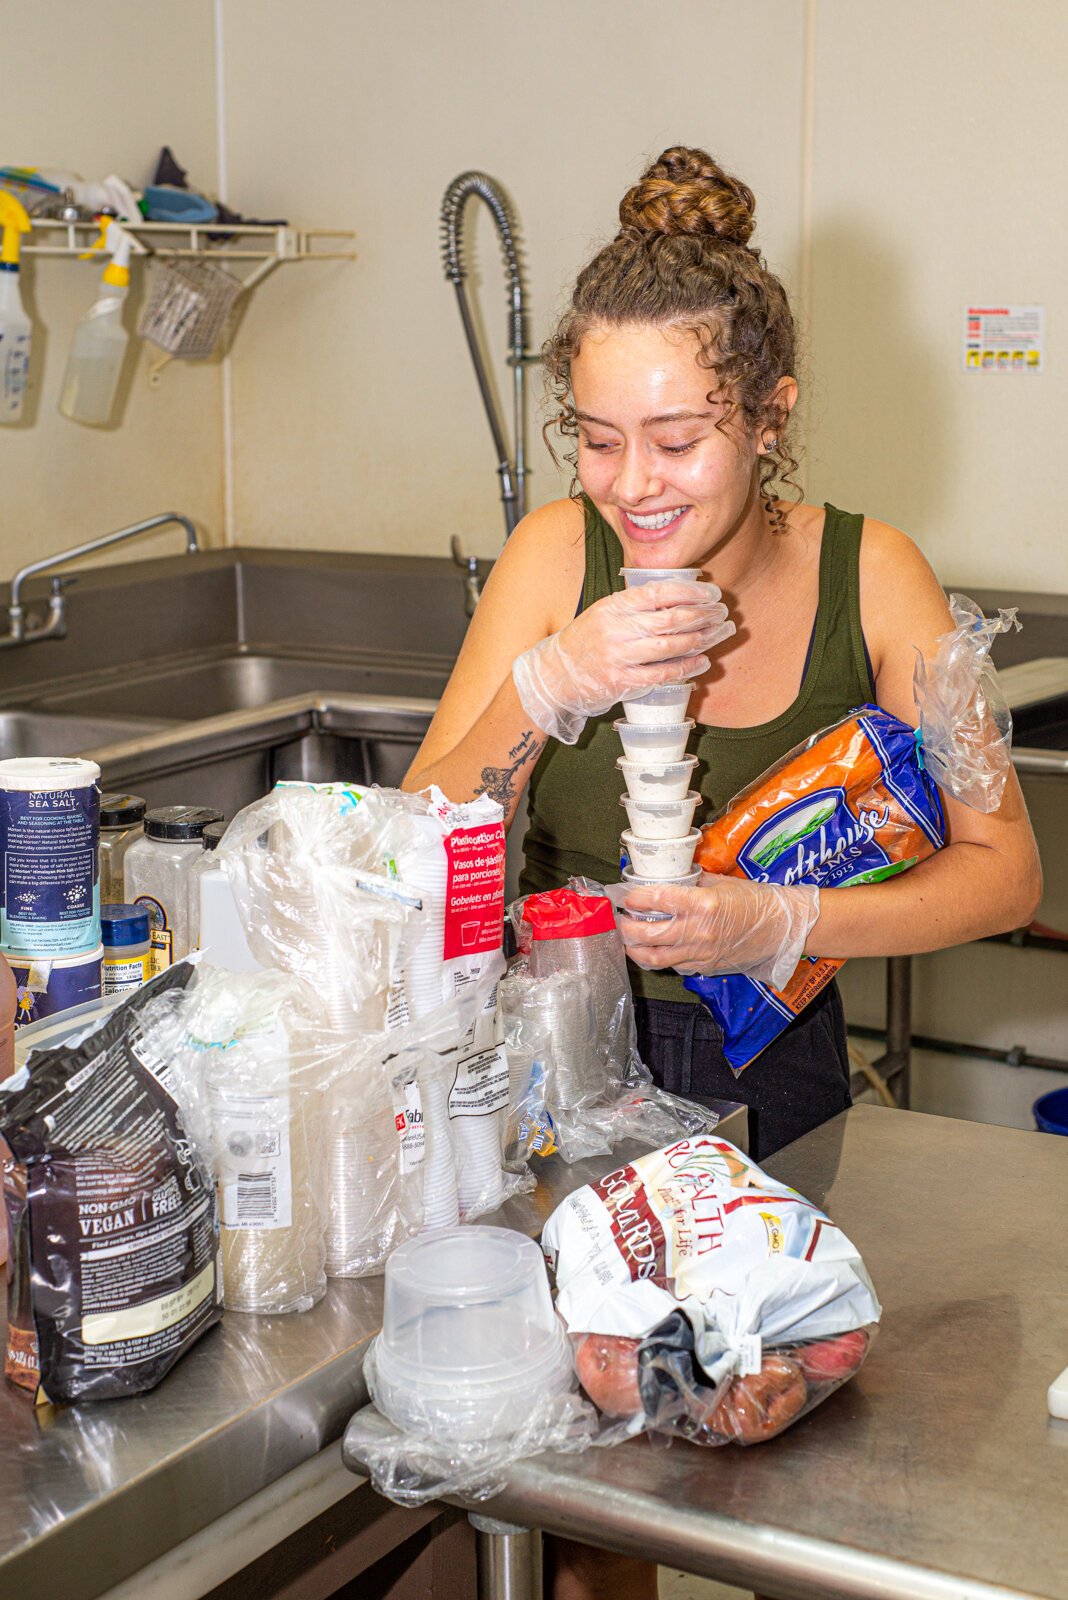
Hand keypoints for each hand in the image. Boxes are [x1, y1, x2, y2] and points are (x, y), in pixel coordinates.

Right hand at [513, 580, 733, 743]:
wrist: (555, 674)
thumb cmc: (584, 641)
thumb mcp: (604, 612)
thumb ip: (634, 605)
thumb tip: (678, 598)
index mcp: (613, 606)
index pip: (658, 593)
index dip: (690, 592)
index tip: (712, 594)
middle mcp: (616, 629)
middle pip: (669, 619)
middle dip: (702, 615)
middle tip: (723, 614)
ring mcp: (618, 656)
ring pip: (668, 646)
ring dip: (699, 640)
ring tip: (719, 634)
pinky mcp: (621, 681)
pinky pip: (660, 674)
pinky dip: (685, 668)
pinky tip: (702, 662)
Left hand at [620, 876, 819, 989]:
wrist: (781, 929)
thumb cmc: (754, 901)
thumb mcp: (721, 883)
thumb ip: (691, 884)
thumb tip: (667, 881)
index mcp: (702, 904)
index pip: (657, 900)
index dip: (634, 898)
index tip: (623, 894)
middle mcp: (697, 931)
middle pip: (647, 934)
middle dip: (626, 926)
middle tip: (619, 918)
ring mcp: (700, 953)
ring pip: (655, 958)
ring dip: (635, 949)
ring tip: (627, 939)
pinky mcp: (705, 967)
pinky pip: (674, 966)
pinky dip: (659, 958)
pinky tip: (654, 950)